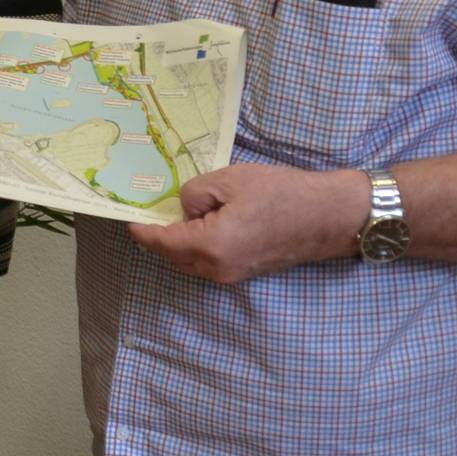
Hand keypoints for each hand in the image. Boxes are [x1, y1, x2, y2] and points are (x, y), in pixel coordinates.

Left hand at [127, 163, 362, 282]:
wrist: (328, 216)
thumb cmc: (282, 194)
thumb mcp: (230, 180)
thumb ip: (195, 193)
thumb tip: (185, 209)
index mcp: (210, 246)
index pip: (163, 243)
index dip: (143, 231)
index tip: (128, 221)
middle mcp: (218, 268)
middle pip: (173, 257)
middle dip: (157, 240)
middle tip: (145, 217)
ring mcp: (233, 275)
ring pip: (191, 263)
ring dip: (177, 245)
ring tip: (168, 220)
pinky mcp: (246, 271)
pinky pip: (209, 263)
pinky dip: (196, 249)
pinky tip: (197, 227)